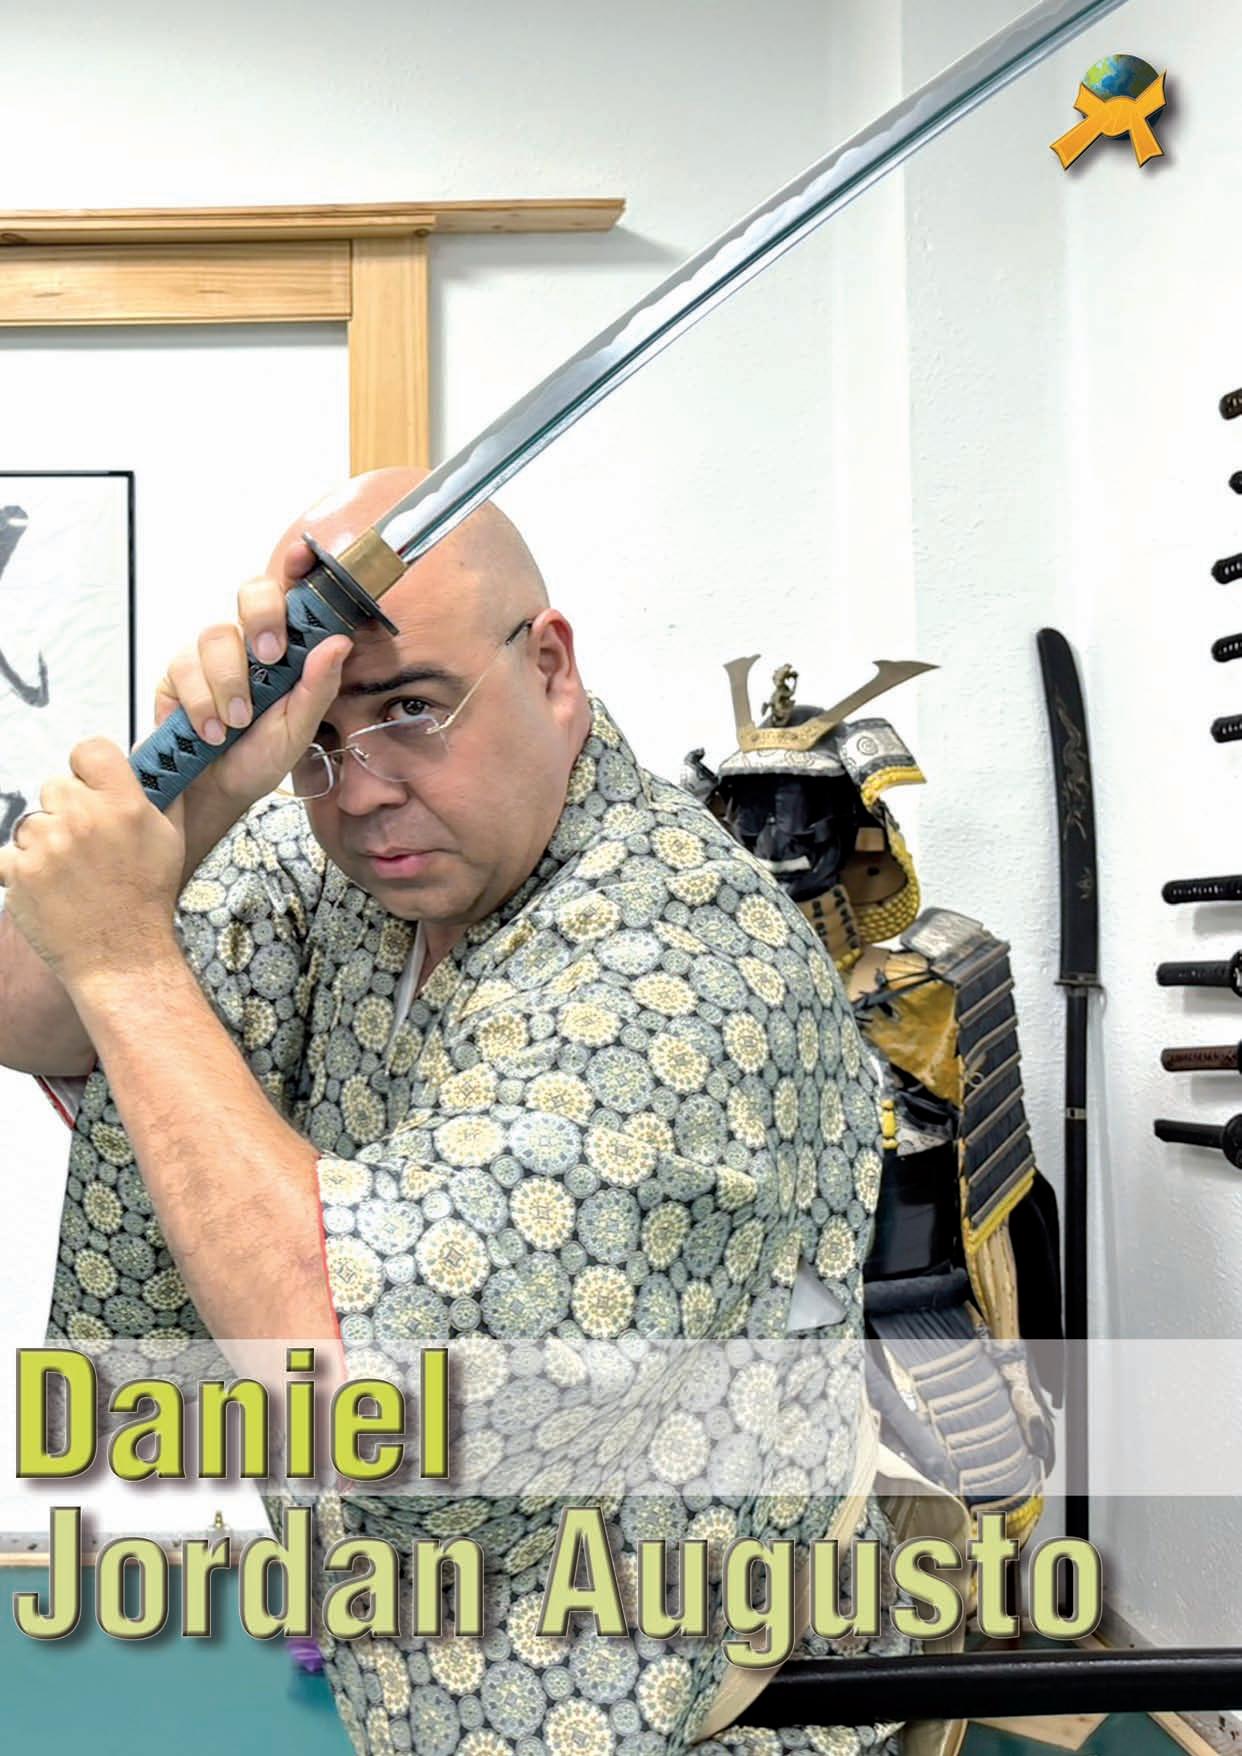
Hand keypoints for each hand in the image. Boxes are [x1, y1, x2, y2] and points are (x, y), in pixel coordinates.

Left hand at [0, 740, 185, 987]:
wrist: (121, 957)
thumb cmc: (147, 898)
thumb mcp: (170, 840)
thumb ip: (159, 794)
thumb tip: (148, 758)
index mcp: (124, 805)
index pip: (89, 749)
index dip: (88, 768)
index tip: (92, 788)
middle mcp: (83, 819)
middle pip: (56, 786)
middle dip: (67, 810)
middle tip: (86, 846)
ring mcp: (47, 846)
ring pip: (32, 823)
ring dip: (45, 843)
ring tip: (71, 875)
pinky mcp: (18, 872)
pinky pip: (9, 855)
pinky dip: (24, 870)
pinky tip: (52, 889)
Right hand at [151, 538, 351, 820]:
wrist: (213, 795)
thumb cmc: (259, 758)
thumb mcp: (298, 730)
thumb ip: (317, 687)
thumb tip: (339, 642)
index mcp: (285, 650)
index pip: (293, 595)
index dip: (297, 567)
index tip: (303, 555)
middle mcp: (247, 643)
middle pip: (251, 594)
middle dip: (262, 618)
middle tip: (270, 658)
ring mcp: (208, 656)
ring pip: (216, 636)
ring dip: (229, 684)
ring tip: (237, 724)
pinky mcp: (174, 676)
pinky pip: (183, 669)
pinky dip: (202, 704)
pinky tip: (211, 733)